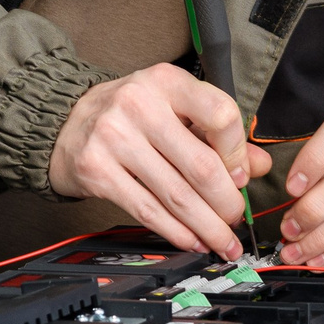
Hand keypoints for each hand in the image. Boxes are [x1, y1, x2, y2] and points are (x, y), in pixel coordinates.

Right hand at [50, 62, 270, 259]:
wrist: (64, 123)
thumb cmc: (130, 115)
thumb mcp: (174, 108)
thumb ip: (217, 134)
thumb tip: (259, 166)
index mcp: (167, 81)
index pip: (220, 115)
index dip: (238, 154)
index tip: (241, 177)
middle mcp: (140, 104)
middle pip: (201, 165)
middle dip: (226, 203)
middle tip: (235, 220)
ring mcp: (114, 137)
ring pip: (176, 195)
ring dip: (206, 226)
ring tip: (222, 241)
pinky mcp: (96, 170)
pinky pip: (147, 210)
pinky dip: (175, 232)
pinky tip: (191, 240)